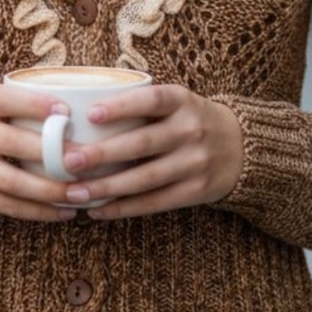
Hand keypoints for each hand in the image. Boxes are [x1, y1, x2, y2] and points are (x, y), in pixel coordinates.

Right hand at [0, 84, 77, 222]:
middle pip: (14, 145)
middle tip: (87, 161)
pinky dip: (37, 211)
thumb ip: (20, 102)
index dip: (36, 105)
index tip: (66, 112)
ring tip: (80, 193)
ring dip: (51, 191)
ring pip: (13, 182)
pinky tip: (63, 212)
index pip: (7, 100)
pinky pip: (6, 205)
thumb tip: (76, 106)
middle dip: (53, 155)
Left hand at [61, 85, 243, 219]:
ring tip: (75, 192)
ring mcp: (195, 162)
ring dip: (107, 188)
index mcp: (182, 101)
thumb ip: (142, 104)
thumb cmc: (191, 120)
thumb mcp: (177, 102)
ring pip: (145, 179)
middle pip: (142, 144)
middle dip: (103, 154)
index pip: (150, 101)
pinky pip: (155, 202)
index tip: (90, 114)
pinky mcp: (196, 191)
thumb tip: (81, 114)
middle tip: (70, 161)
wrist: (242, 147)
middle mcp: (191, 130)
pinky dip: (123, 208)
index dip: (121, 107)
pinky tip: (98, 210)